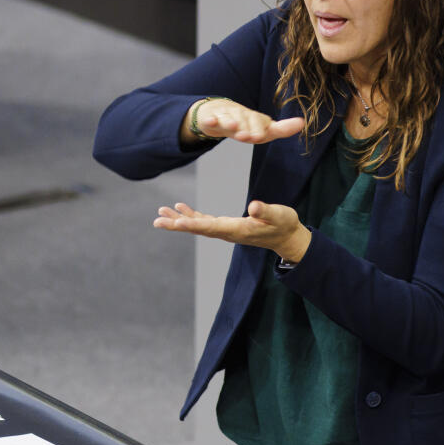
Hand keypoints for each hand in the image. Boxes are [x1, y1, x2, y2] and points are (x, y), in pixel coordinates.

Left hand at [153, 201, 311, 262]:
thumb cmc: (284, 225)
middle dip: (176, 224)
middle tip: (156, 221)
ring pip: (197, 226)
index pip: (210, 227)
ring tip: (161, 213)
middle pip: (197, 229)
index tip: (175, 222)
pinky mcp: (226, 226)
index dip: (192, 224)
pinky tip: (180, 208)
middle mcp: (227, 232)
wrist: (287, 237)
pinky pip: (204, 222)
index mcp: (237, 229)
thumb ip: (265, 211)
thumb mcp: (279, 215)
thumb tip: (253, 207)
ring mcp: (225, 230)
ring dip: (179, 220)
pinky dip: (191, 216)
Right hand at [183, 98, 303, 145]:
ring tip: (234, 127)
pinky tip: (211, 122)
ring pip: (230, 118)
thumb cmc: (244, 124)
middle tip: (251, 137)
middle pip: (247, 121)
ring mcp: (227, 115)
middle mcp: (243, 114)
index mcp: (256, 119)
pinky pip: (211, 118)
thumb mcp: (262, 128)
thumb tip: (303, 122)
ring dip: (232, 123)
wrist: (217, 112)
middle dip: (249, 128)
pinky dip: (211, 120)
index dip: (265, 128)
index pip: (263, 123)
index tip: (266, 134)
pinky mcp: (212, 117)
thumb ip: (282, 128)